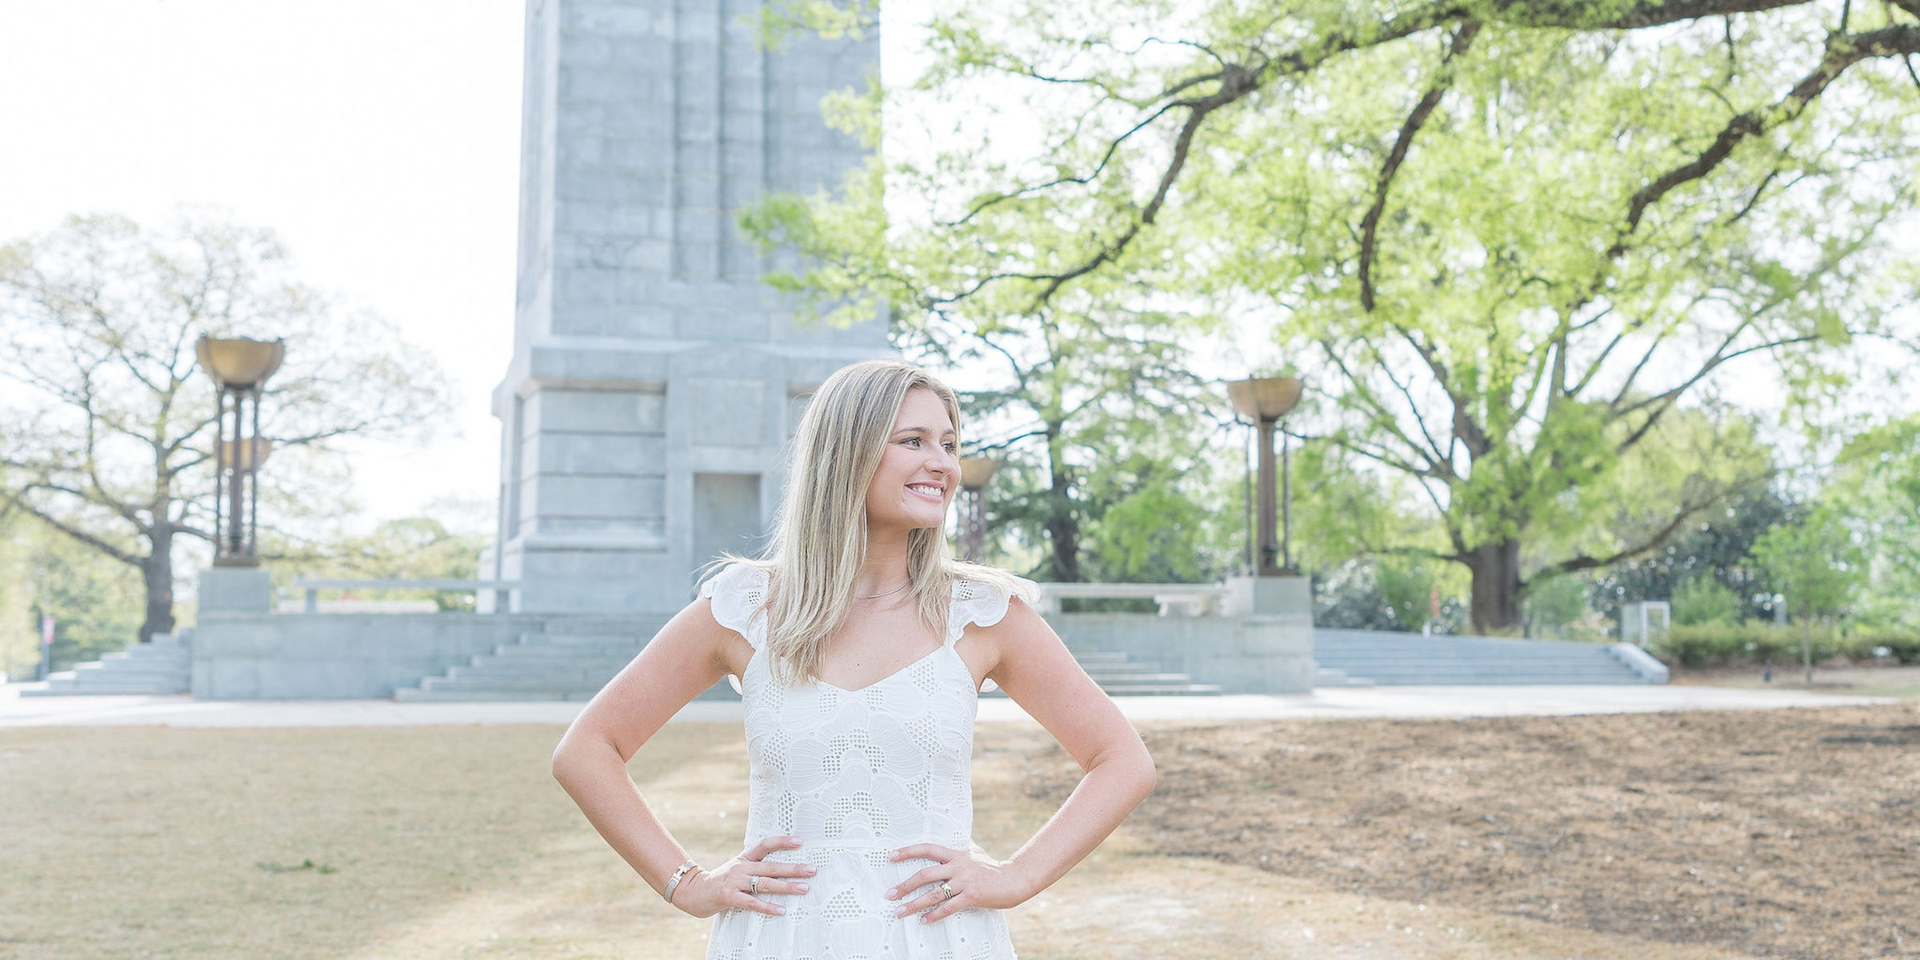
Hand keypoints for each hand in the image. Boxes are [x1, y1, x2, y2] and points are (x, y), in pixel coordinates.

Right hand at [669, 835, 816, 918]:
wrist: (693, 891)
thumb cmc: (720, 882)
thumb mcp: (737, 869)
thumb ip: (755, 868)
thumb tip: (780, 869)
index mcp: (744, 859)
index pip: (765, 845)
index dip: (782, 842)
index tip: (799, 841)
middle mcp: (741, 867)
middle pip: (771, 866)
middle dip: (793, 869)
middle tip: (812, 870)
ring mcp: (735, 882)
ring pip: (765, 883)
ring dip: (786, 886)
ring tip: (804, 888)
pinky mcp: (729, 897)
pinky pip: (752, 902)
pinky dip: (767, 906)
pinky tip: (780, 910)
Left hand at [884, 841, 1030, 923]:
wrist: (1013, 879)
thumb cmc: (993, 867)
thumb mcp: (976, 852)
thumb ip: (962, 846)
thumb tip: (956, 836)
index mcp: (956, 854)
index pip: (928, 849)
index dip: (908, 851)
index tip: (891, 855)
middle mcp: (957, 866)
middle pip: (925, 874)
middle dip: (905, 885)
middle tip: (889, 894)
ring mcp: (964, 881)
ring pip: (934, 893)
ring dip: (914, 903)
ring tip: (899, 911)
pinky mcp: (972, 896)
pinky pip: (949, 907)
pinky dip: (935, 915)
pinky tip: (924, 920)